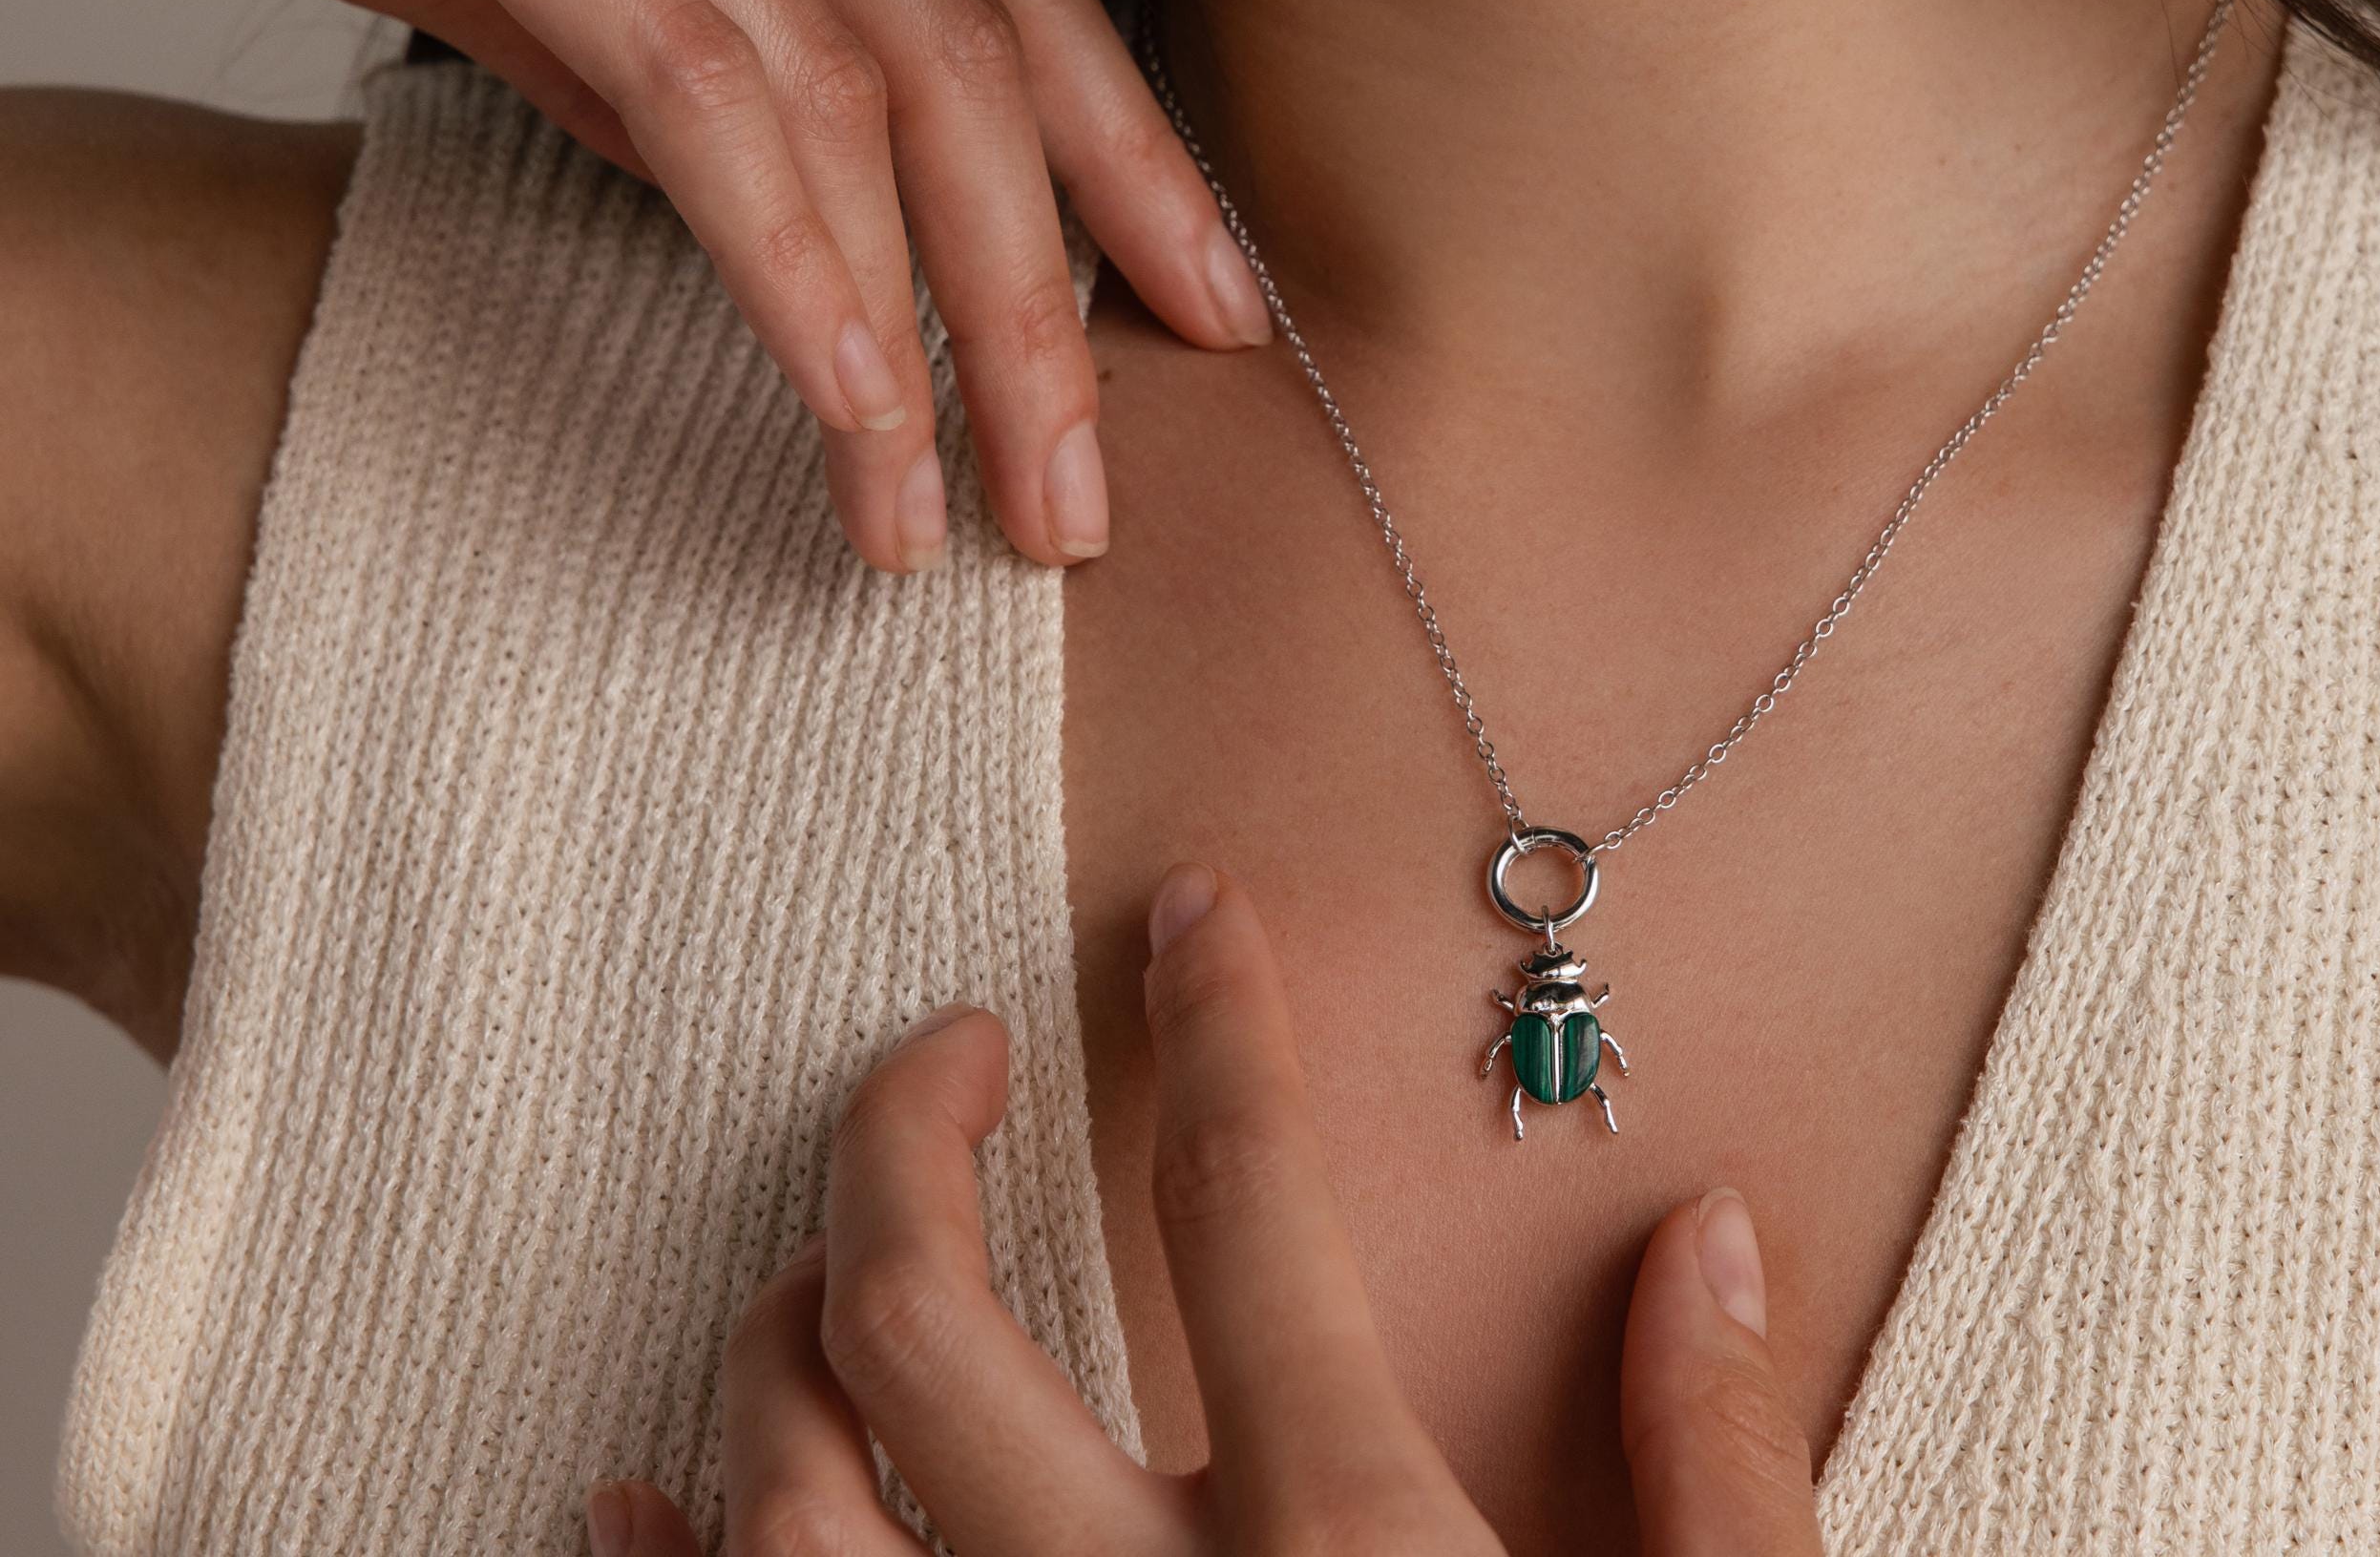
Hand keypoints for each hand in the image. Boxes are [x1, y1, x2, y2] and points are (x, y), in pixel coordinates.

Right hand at [0, 0, 1271, 574]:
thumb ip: (636, 37)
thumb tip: (754, 203)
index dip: (1129, 142)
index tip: (1205, 302)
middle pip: (980, 40)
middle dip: (1074, 282)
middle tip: (1100, 497)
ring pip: (865, 79)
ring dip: (949, 321)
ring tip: (986, 512)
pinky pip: (697, 80)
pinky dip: (798, 258)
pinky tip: (850, 400)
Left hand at [584, 864, 1824, 1556]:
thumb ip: (1722, 1465)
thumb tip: (1703, 1221)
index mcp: (1359, 1554)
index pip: (1250, 1204)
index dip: (1219, 1020)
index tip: (1189, 910)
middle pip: (931, 1319)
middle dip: (902, 1133)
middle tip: (949, 1051)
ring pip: (788, 1504)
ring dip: (772, 1343)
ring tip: (828, 1266)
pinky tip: (633, 1502)